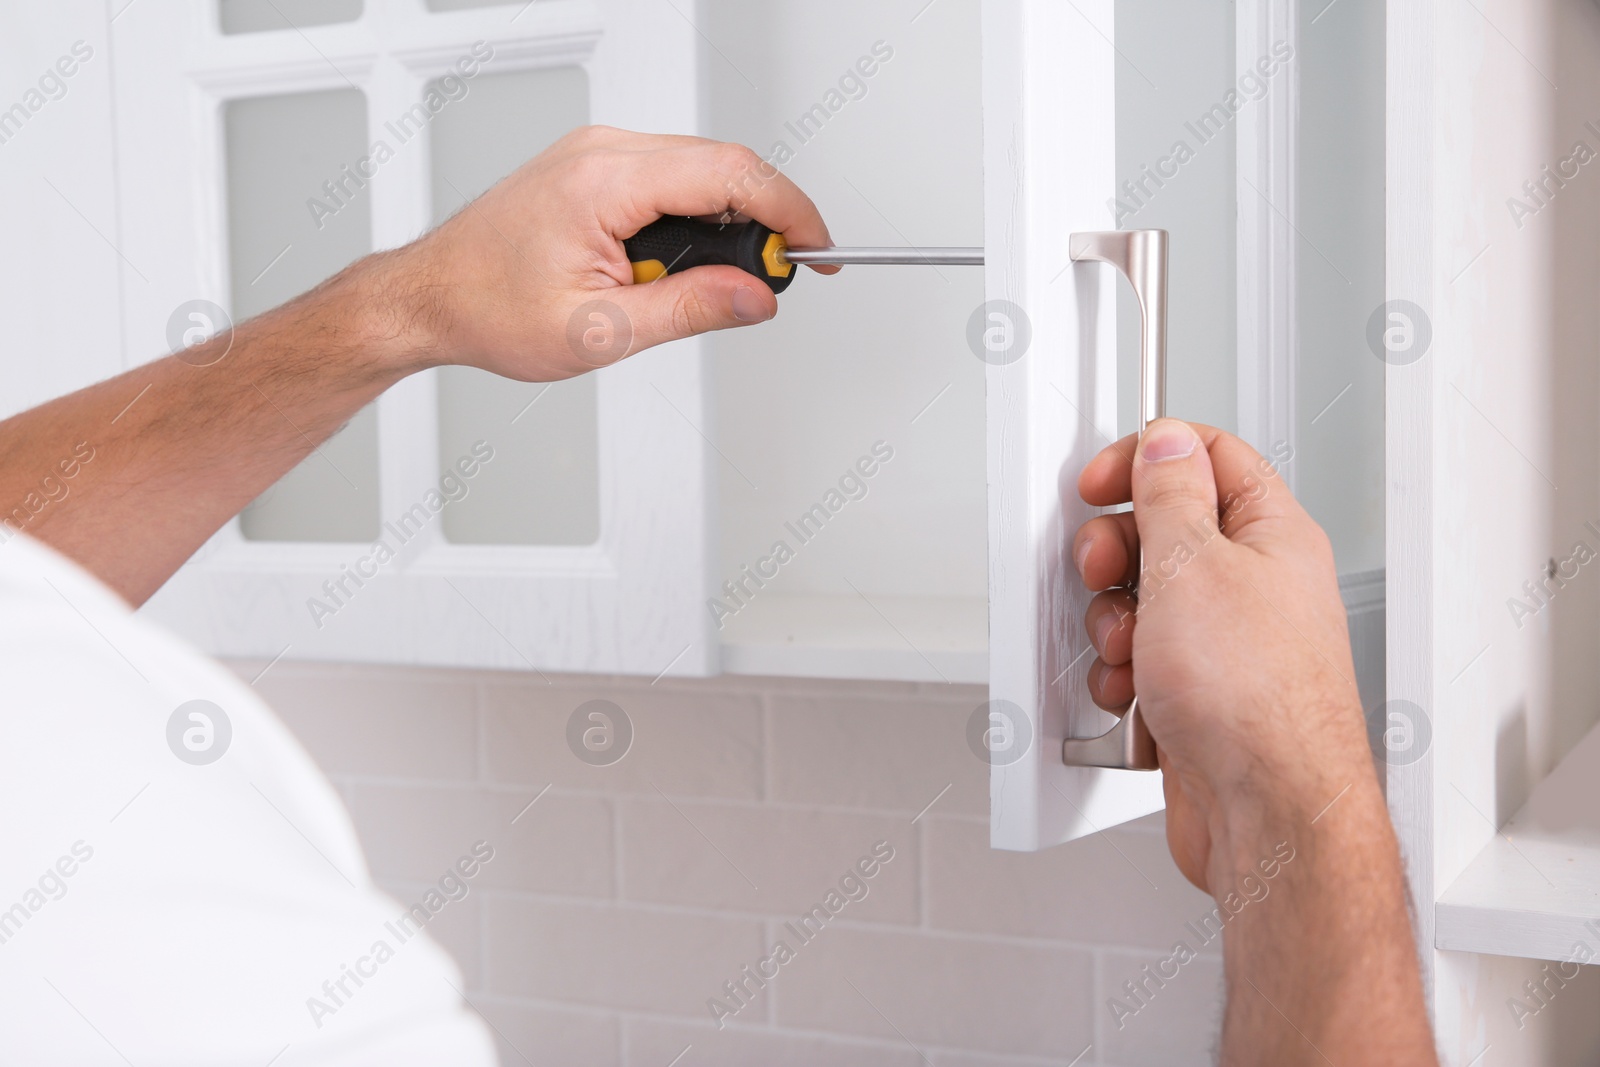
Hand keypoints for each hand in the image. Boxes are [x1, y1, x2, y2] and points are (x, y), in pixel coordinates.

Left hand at [378, 126, 837, 381]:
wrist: (431, 296)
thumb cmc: (490, 309)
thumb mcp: (602, 331)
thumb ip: (690, 309)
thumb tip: (756, 297)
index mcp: (604, 181)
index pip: (729, 173)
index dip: (789, 210)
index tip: (817, 249)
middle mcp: (602, 151)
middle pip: (723, 164)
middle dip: (765, 221)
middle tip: (777, 280)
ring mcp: (597, 153)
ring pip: (701, 168)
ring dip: (727, 222)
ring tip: (717, 284)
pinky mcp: (595, 165)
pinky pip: (671, 176)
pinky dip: (696, 215)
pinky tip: (684, 261)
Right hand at [1071, 419, 1375, 893]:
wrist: (1267, 813)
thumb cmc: (1256, 702)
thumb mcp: (1191, 566)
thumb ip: (1170, 493)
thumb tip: (1164, 443)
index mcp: (1271, 535)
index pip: (1209, 457)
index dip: (1147, 457)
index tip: (1101, 482)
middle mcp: (1255, 585)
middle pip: (1164, 531)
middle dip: (1117, 553)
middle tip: (1106, 572)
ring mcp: (1227, 643)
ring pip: (1144, 600)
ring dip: (1115, 623)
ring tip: (1130, 647)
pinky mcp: (1200, 694)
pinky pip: (1142, 660)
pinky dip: (1123, 674)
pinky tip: (1134, 691)